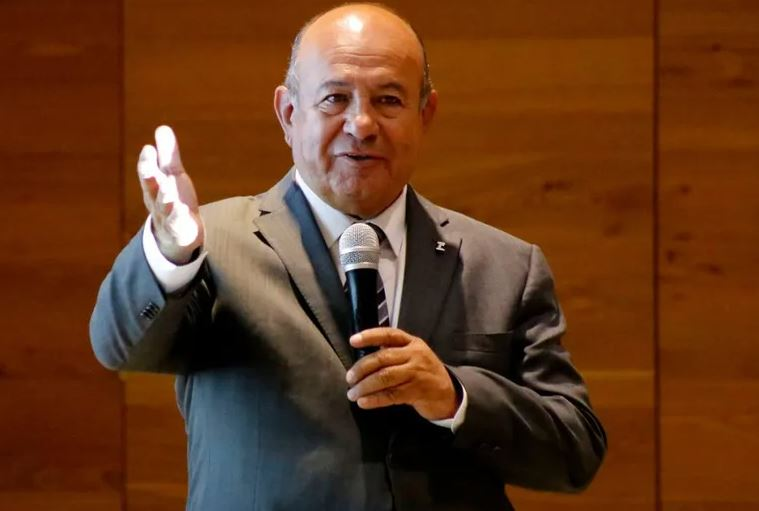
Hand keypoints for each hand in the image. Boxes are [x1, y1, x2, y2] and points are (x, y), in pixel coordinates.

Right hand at [137, 125, 203, 263]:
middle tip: (148, 166)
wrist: (177, 235)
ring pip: (163, 207)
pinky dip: (179, 217)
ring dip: (164, 197)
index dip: (147, 161)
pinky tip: (183, 210)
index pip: (148, 172)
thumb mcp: (172, 175)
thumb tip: (162, 127)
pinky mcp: (178, 229)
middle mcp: (156, 200)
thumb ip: (168, 154)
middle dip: (148, 176)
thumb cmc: (173, 200)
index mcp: (154, 186)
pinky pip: (177, 224)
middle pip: (151, 188)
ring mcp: (167, 216)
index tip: (148, 148)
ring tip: (167, 188)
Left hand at [346, 328, 459, 420]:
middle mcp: (415, 355)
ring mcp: (417, 373)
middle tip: (349, 378)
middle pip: (382, 358)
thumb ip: (393, 352)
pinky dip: (374, 399)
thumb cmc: (424, 372)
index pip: (388, 334)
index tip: (353, 341)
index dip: (369, 336)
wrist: (448, 393)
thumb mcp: (413, 356)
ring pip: (384, 377)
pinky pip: (391, 395)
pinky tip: (363, 403)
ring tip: (352, 393)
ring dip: (364, 386)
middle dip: (361, 368)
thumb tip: (362, 358)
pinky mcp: (417, 392)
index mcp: (412, 342)